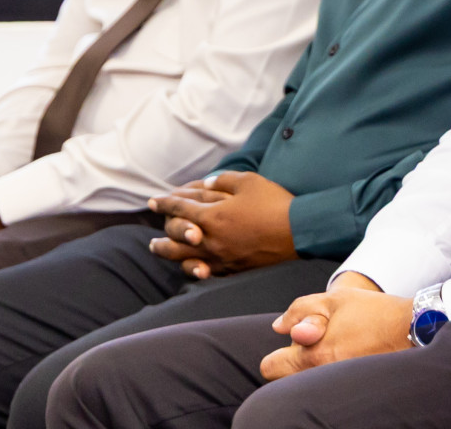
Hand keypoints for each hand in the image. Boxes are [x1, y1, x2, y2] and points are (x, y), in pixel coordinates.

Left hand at [147, 172, 295, 278]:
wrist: (297, 232)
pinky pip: (203, 270)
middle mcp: (210, 239)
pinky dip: (189, 266)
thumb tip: (207, 183)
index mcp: (213, 215)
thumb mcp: (249, 182)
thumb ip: (224, 180)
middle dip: (162, 229)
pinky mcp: (231, 268)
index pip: (179, 208)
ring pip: (183, 258)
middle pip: (175, 236)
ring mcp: (219, 257)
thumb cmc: (274, 203)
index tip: (153, 200)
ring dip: (166, 251)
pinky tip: (187, 263)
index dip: (164, 202)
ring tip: (156, 247)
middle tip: (153, 227)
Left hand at [259, 273, 412, 380]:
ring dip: (315, 370)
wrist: (415, 331)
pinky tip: (351, 361)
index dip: (281, 353)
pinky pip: (327, 390)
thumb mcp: (336, 299)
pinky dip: (332, 378)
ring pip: (307, 386)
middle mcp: (323, 377)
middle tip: (322, 346)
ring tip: (341, 352)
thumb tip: (279, 327)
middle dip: (296, 364)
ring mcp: (338, 388)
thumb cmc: (376, 313)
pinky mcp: (352, 394)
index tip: (300, 344)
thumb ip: (300, 310)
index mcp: (314, 353)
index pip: (270, 368)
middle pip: (285, 382)